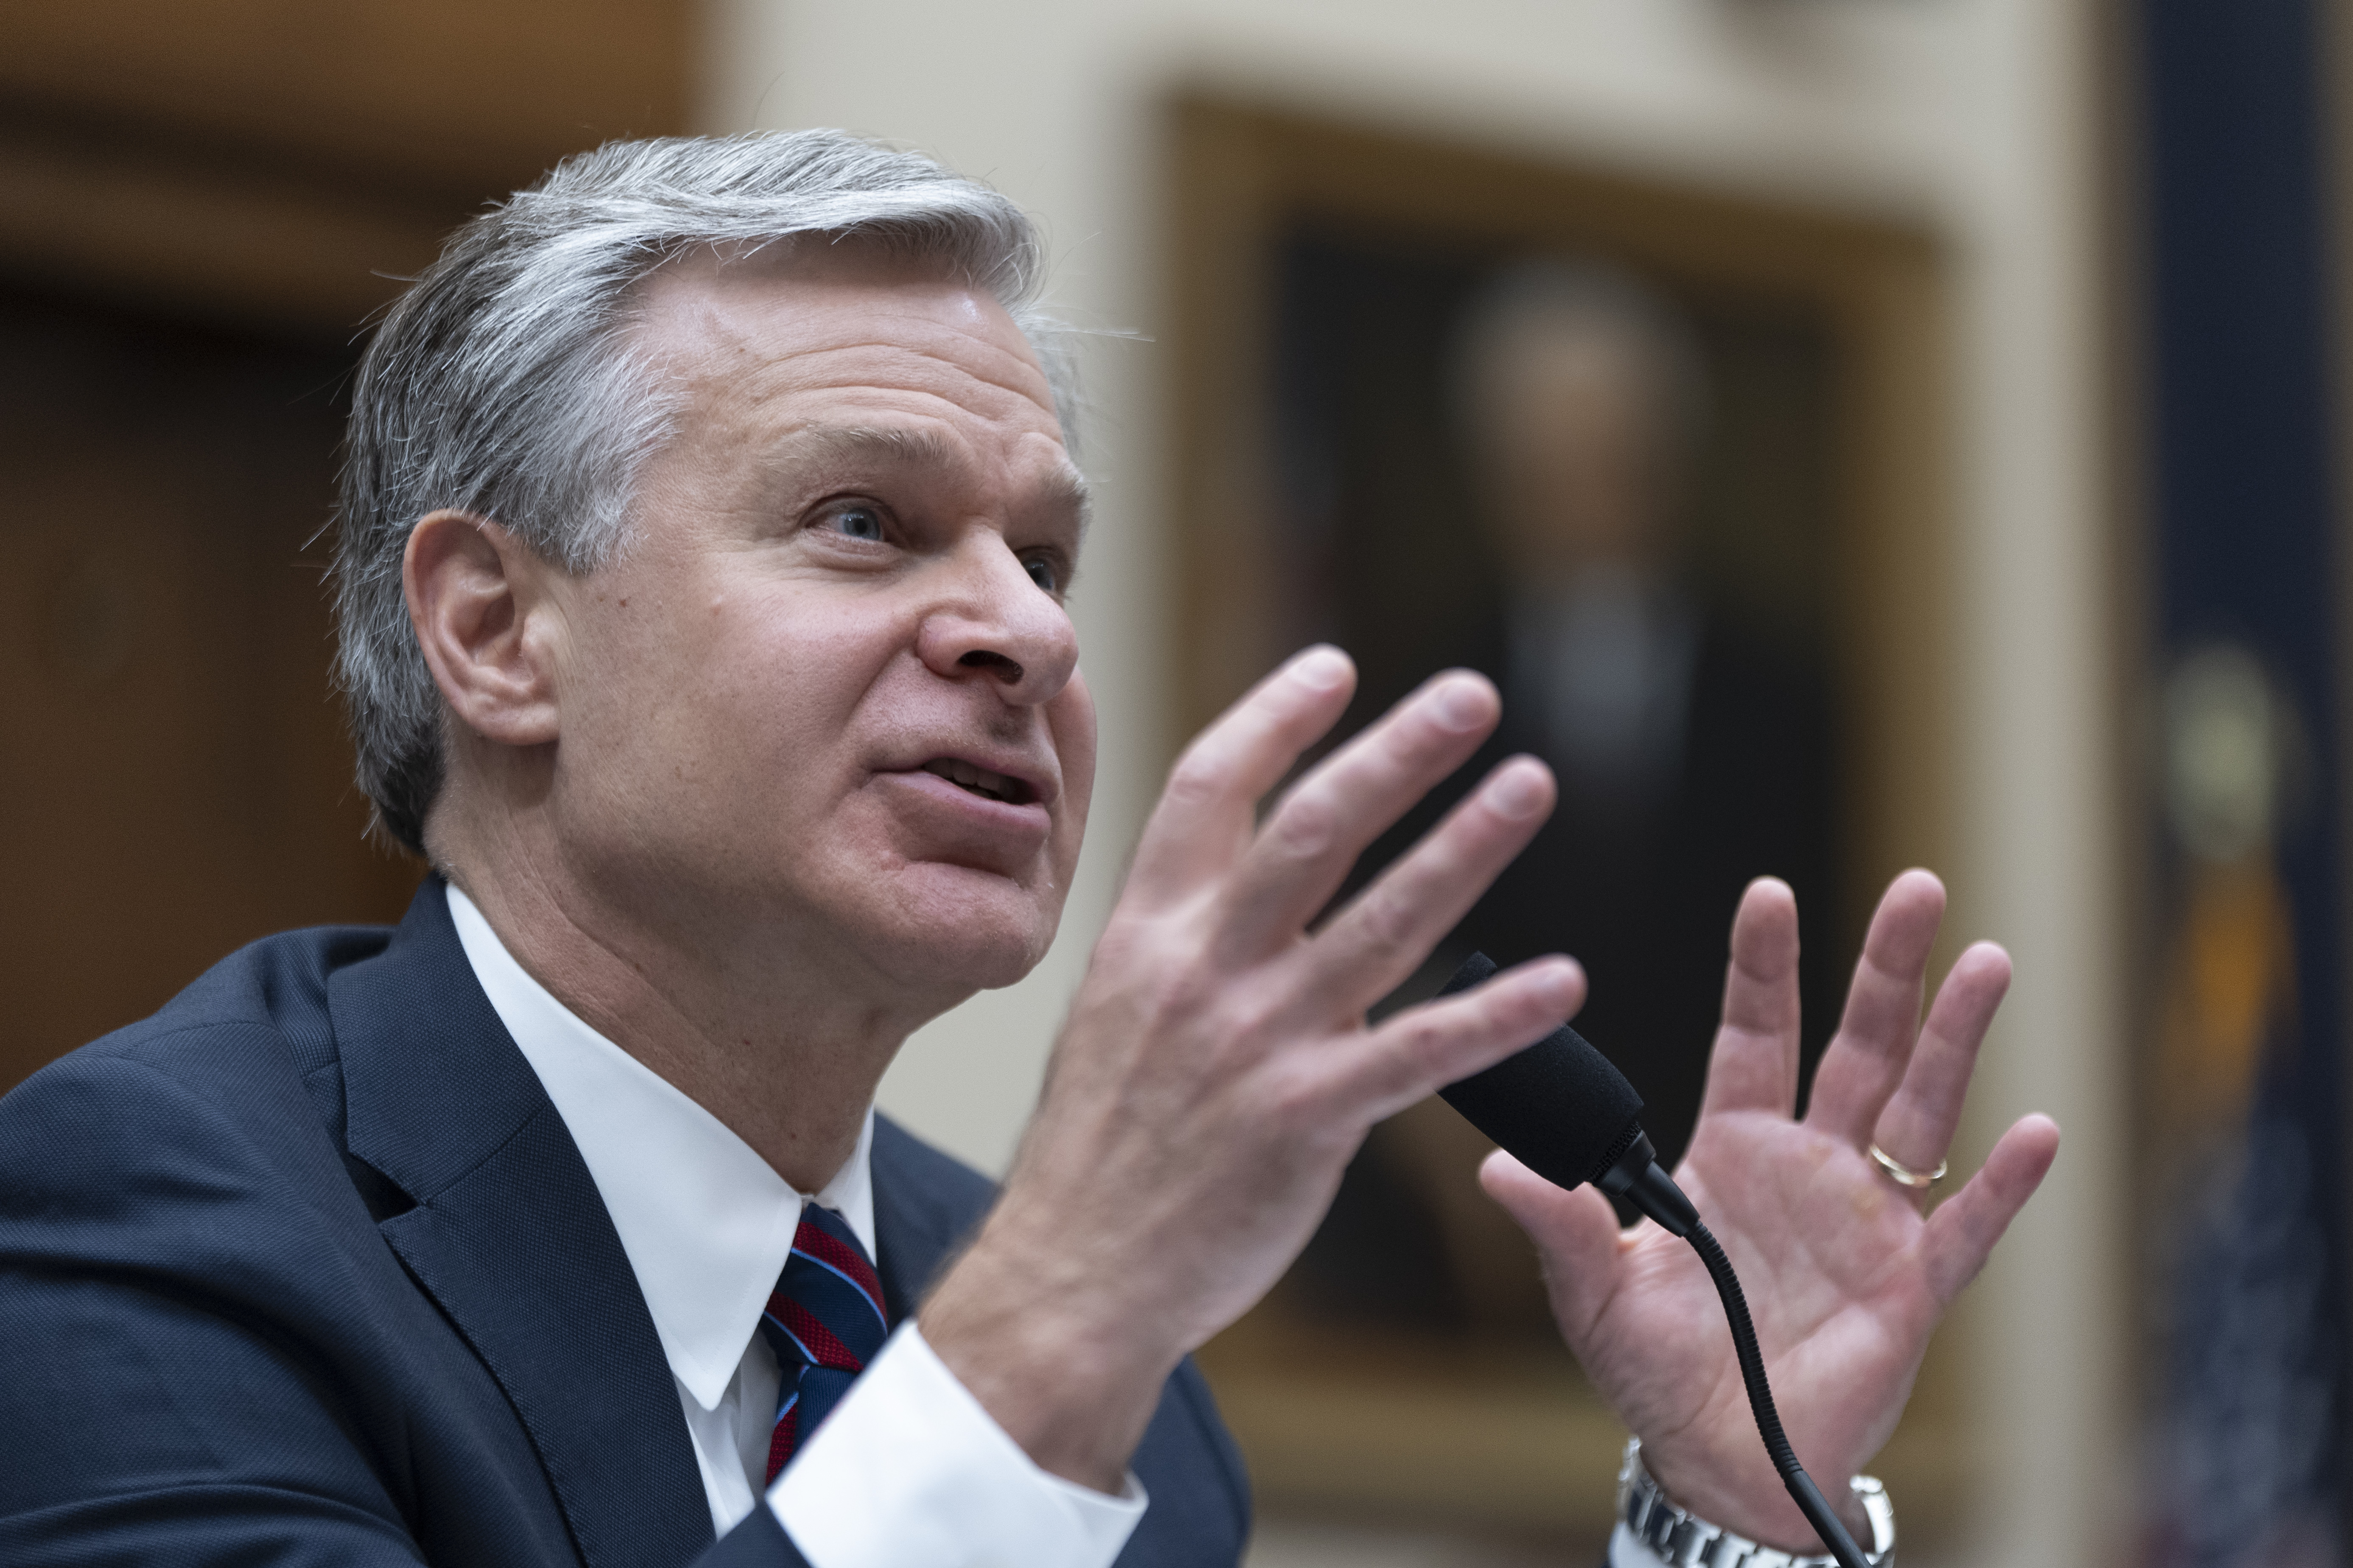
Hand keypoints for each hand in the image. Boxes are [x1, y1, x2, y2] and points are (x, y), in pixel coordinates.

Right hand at [923, 647, 1583, 1487]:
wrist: (1076, 1273)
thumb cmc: (1099, 1149)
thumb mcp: (1112, 1013)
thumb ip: (1178, 940)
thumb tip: (1236, 875)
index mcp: (1147, 932)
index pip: (1208, 788)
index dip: (1274, 718)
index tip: (1336, 665)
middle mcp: (1202, 967)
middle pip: (1311, 827)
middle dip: (1395, 753)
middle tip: (1471, 694)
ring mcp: (1258, 1039)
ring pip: (1381, 919)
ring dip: (1465, 844)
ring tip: (1529, 783)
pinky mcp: (1308, 1118)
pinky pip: (1420, 1052)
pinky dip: (1496, 1013)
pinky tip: (1562, 981)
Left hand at [1483, 871, 2059, 1551]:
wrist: (1718, 1459)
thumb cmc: (1657, 1369)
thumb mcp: (1595, 1292)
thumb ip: (1561, 1223)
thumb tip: (1497, 1168)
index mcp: (1734, 1151)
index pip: (1753, 1034)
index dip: (1762, 966)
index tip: (1768, 892)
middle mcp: (1810, 1166)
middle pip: (1855, 1046)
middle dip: (1885, 967)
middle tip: (1917, 887)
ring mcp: (1868, 1220)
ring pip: (1920, 1109)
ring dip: (1954, 1038)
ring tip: (1987, 962)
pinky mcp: (1912, 1286)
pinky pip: (1965, 1226)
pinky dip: (2003, 1183)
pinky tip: (2035, 1129)